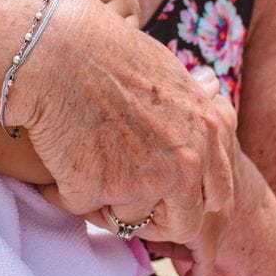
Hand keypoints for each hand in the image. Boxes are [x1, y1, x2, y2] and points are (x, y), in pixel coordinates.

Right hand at [14, 0, 238, 275]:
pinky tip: (57, 157)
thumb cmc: (107, 52)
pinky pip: (83, 208)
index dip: (190, 198)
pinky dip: (65, 189)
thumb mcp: (170, 71)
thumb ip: (194, 101)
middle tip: (124, 197)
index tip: (166, 190)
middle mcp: (185, 163)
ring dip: (106, 200)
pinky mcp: (100, 192)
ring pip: (130, 221)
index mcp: (208, 133)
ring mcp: (145, 182)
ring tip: (84, 161)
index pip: (219, 195)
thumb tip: (211, 89)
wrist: (56, 51)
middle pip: (185, 225)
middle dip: (155, 219)